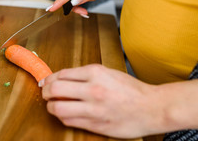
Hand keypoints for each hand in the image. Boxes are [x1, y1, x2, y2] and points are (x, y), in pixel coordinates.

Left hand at [40, 64, 161, 138]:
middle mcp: (93, 89)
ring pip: (58, 108)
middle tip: (45, 93)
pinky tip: (66, 114)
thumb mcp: (108, 73)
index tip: (46, 82)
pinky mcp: (95, 124)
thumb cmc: (132, 90)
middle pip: (55, 90)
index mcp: (96, 73)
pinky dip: (63, 117)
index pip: (62, 74)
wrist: (152, 108)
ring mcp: (93, 109)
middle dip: (45, 92)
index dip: (50, 78)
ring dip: (51, 107)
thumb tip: (63, 79)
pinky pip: (69, 121)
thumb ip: (85, 75)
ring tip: (53, 105)